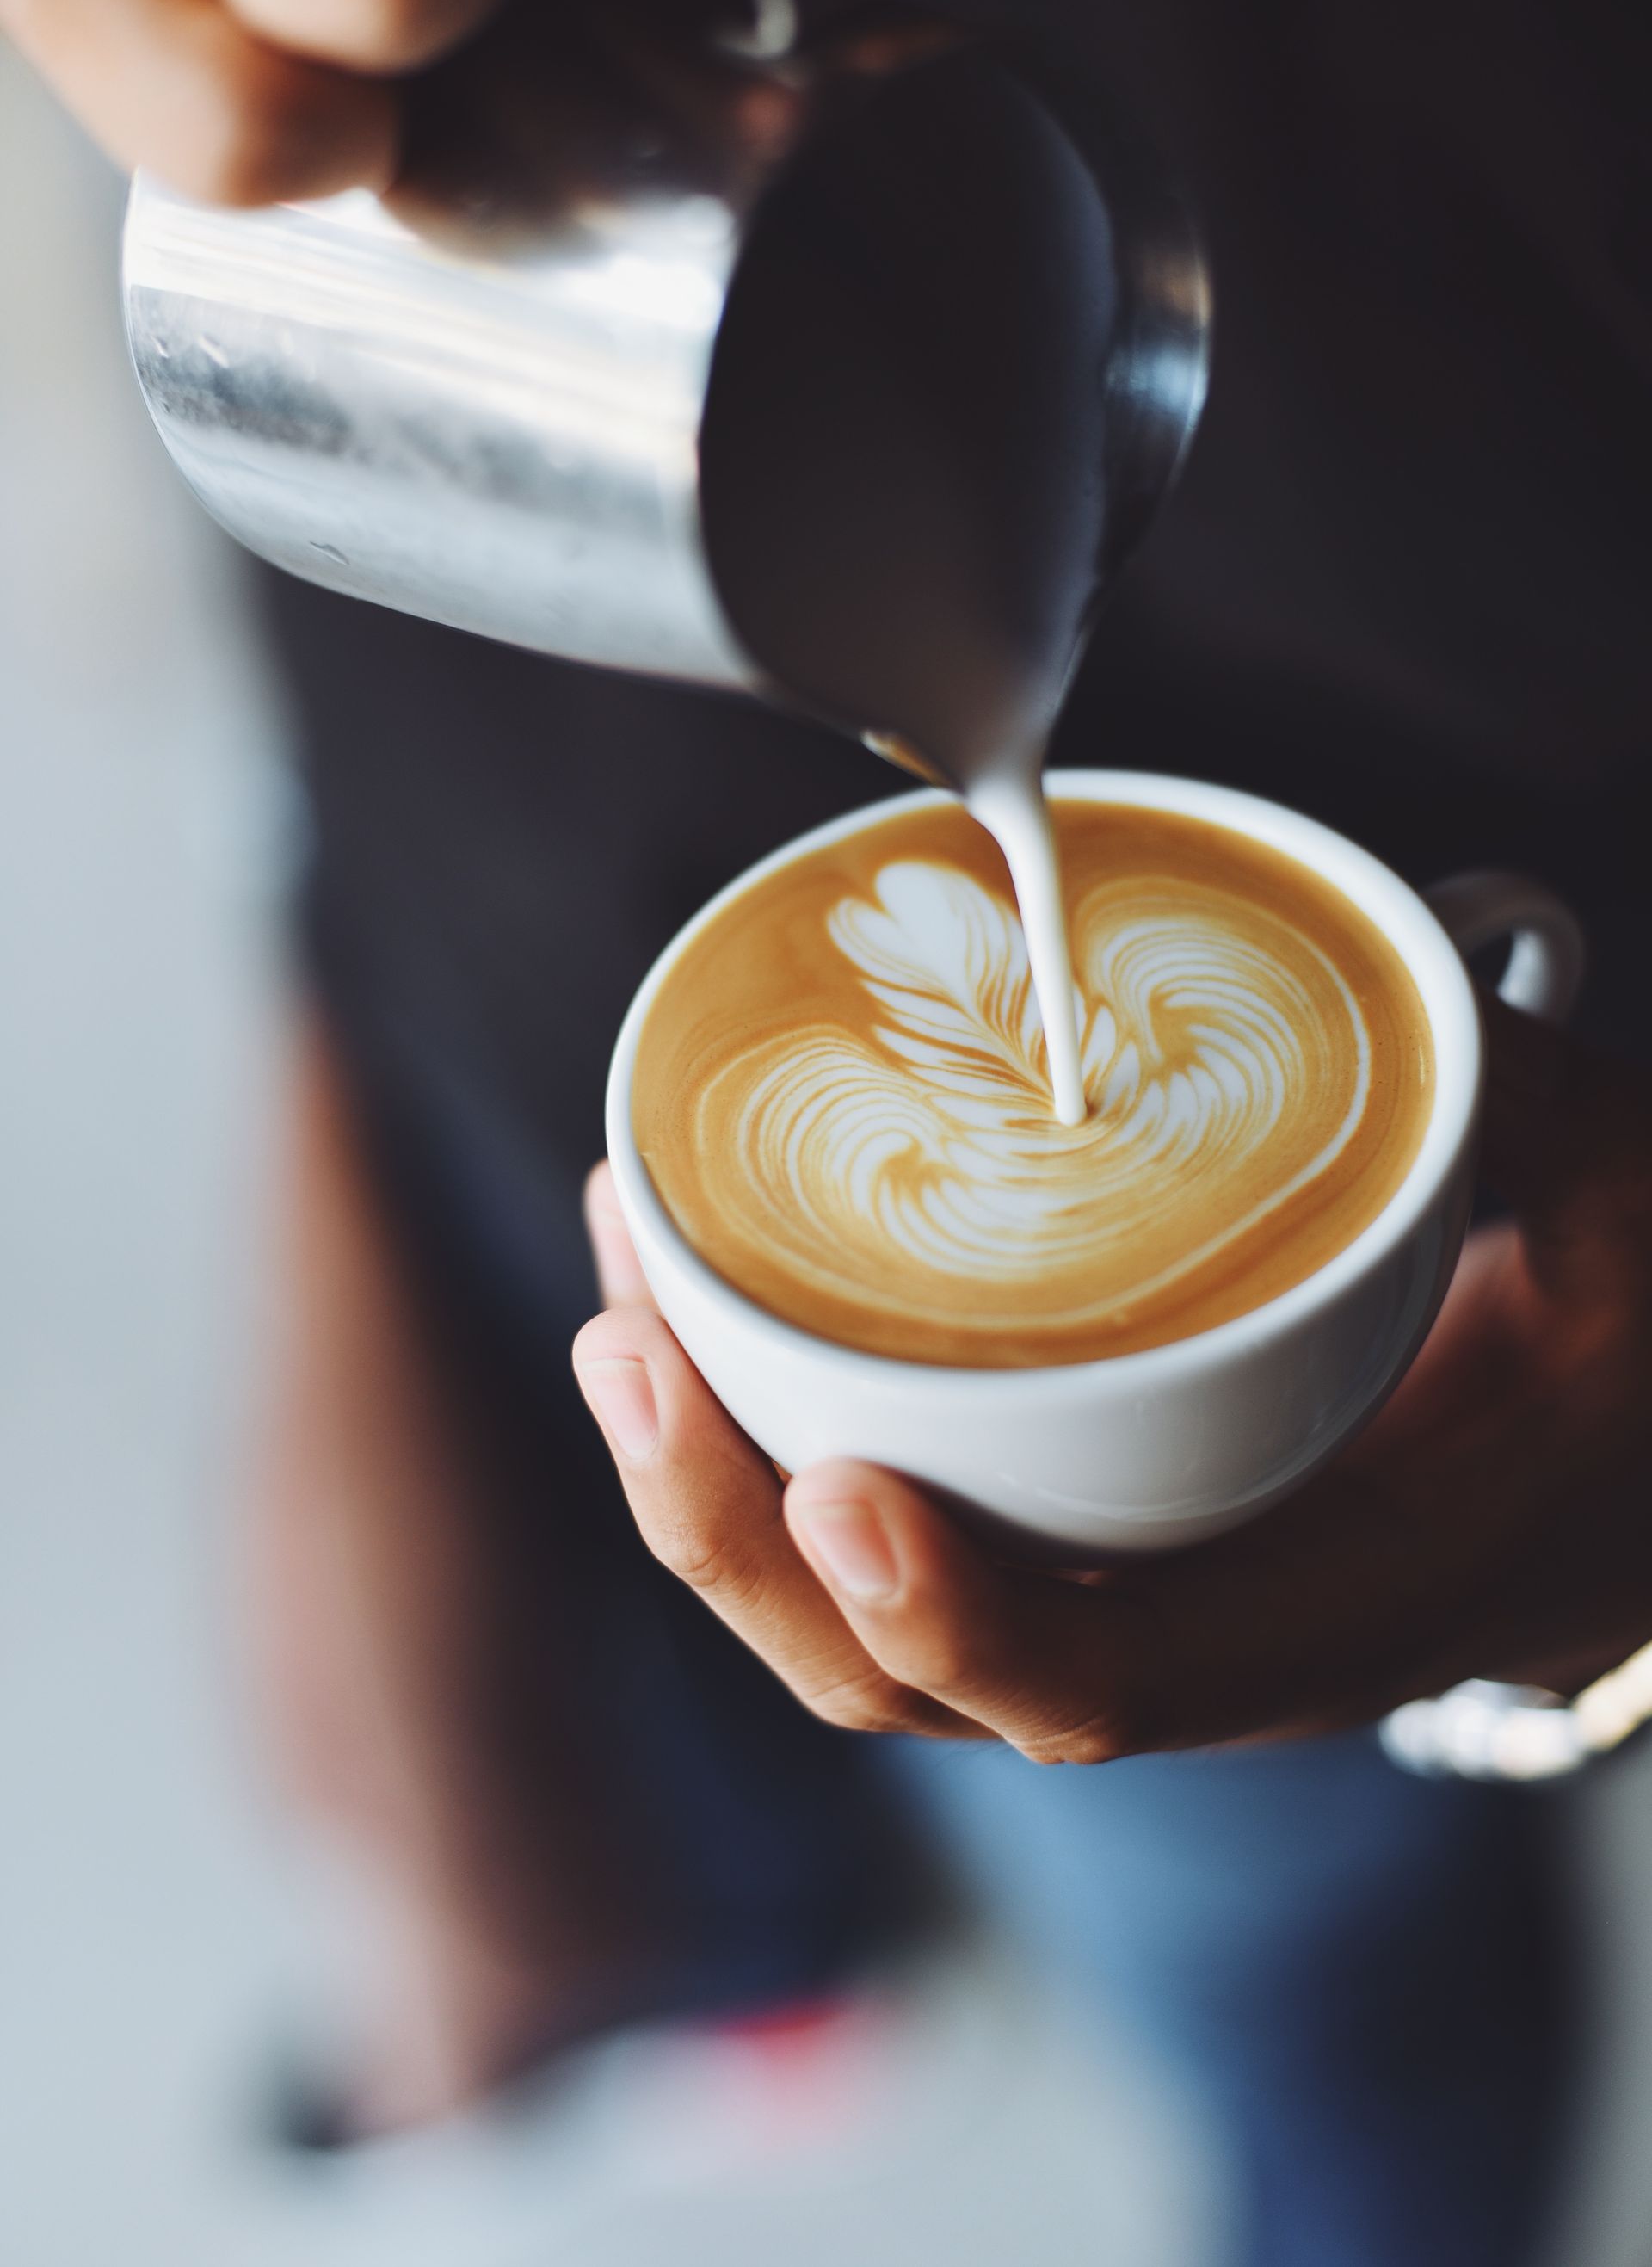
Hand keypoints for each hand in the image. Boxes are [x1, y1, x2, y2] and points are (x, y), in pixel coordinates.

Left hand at [574, 998, 1651, 1761]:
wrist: (1615, 1465)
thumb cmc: (1618, 1349)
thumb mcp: (1609, 1214)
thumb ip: (1514, 1115)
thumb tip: (1399, 976)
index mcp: (1331, 1602)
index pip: (1111, 1685)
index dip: (957, 1624)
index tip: (839, 1493)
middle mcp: (1183, 1639)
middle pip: (904, 1682)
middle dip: (733, 1536)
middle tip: (628, 1343)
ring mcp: (1102, 1602)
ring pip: (854, 1627)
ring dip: (708, 1489)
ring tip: (619, 1300)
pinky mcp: (1057, 1545)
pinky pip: (873, 1542)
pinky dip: (756, 1447)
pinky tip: (685, 1307)